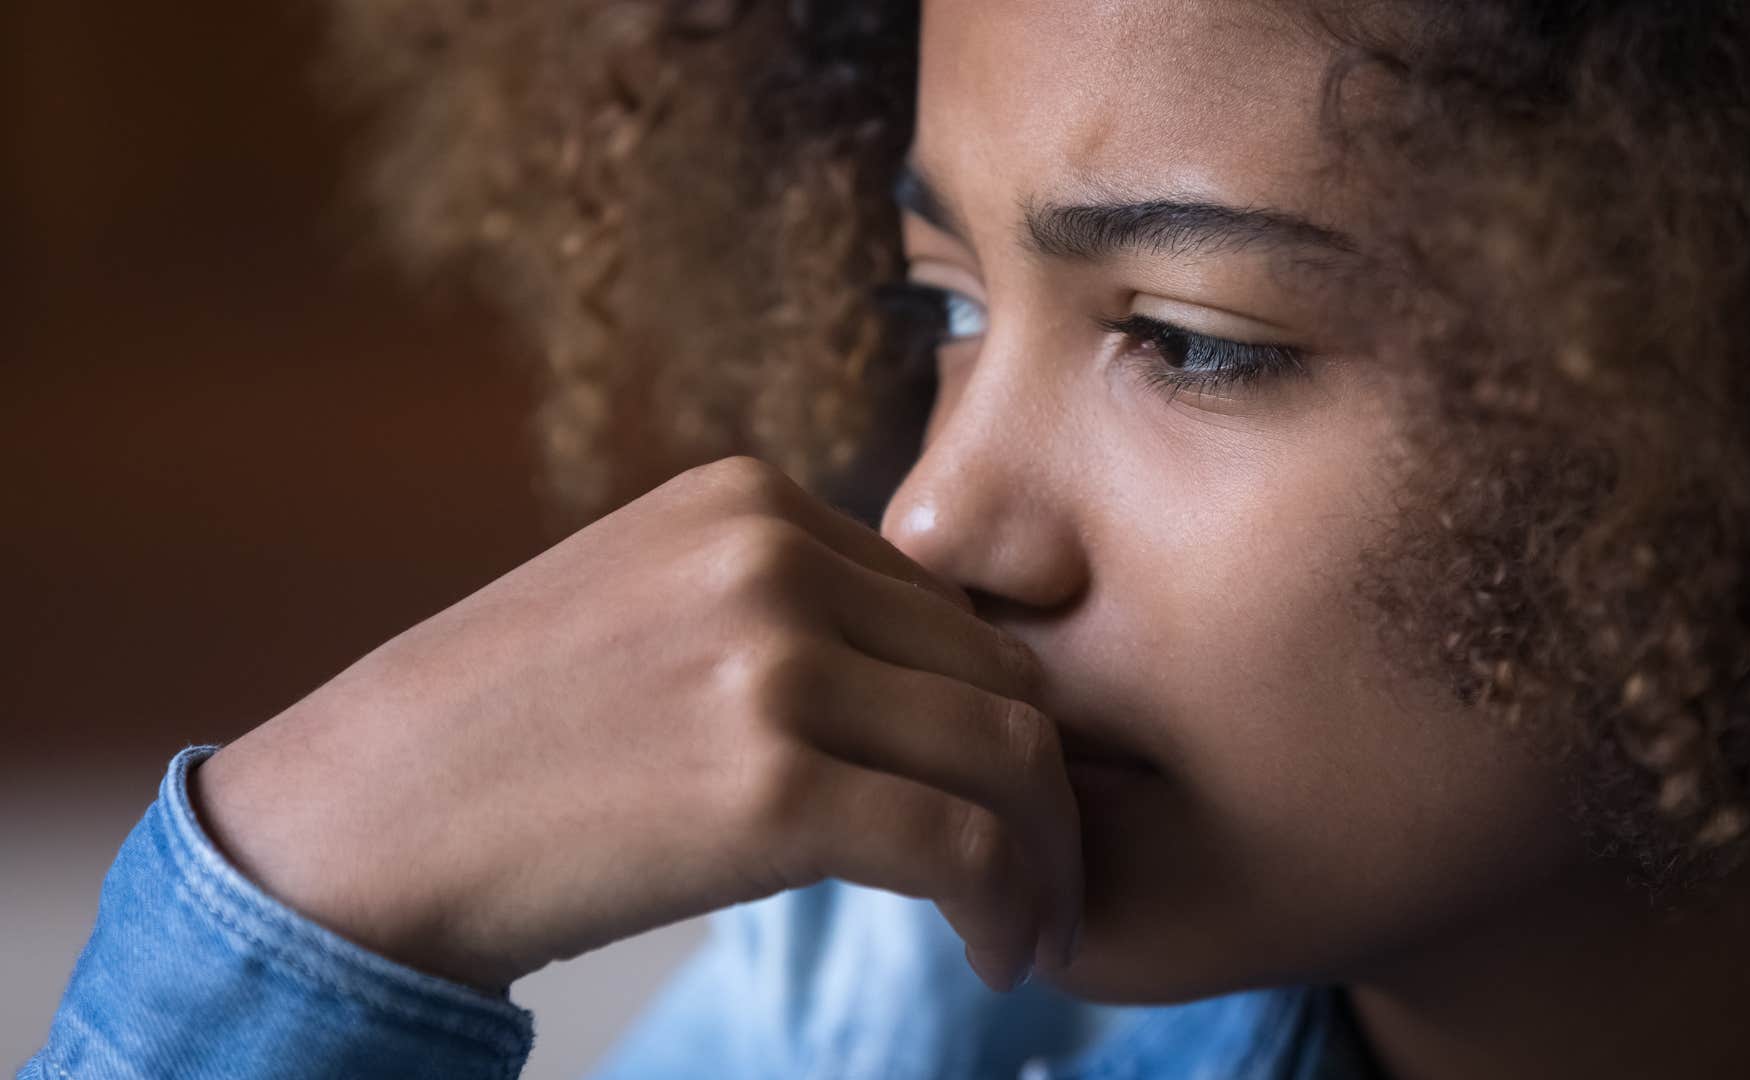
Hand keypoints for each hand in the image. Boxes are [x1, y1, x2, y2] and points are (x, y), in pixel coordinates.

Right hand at [193, 456, 1080, 991]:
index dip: (998, 715)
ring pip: (1011, 754)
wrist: (357, 823)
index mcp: (752, 500)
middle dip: (1047, 789)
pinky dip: (1009, 909)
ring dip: (1047, 858)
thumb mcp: (647, 607)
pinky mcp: (770, 784)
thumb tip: (928, 690)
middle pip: (1000, 672)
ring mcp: (775, 662)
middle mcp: (775, 554)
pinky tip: (997, 957)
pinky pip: (964, 846)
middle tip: (1047, 880)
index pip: (948, 608)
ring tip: (1031, 928)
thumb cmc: (503, 735)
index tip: (1007, 802)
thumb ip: (780, 610)